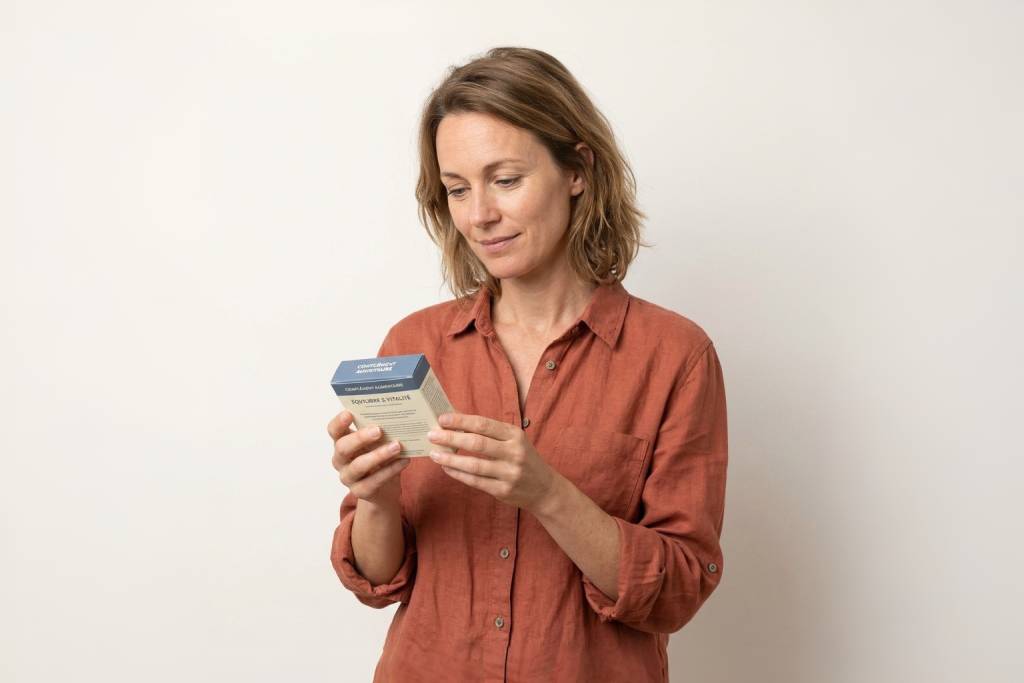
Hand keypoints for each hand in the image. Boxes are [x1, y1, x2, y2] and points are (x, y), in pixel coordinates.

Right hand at [328, 410, 409, 507]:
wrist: (384, 489)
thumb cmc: (379, 458)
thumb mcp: (378, 443)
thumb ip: (380, 431)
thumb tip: (396, 417)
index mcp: (342, 442)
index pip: (334, 431)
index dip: (339, 422)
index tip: (349, 413)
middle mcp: (340, 460)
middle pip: (343, 448)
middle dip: (360, 438)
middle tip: (378, 430)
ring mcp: (348, 477)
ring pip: (359, 466)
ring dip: (379, 455)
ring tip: (397, 446)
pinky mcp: (360, 491)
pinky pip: (374, 481)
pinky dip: (391, 470)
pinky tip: (404, 460)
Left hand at [426, 412, 559, 513]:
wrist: (545, 489)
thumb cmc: (524, 459)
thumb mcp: (514, 441)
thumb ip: (490, 432)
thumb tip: (457, 420)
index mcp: (515, 435)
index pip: (484, 425)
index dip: (461, 421)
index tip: (442, 419)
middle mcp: (514, 453)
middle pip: (477, 443)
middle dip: (451, 438)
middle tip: (432, 435)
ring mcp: (509, 473)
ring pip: (474, 465)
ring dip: (450, 459)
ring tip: (434, 454)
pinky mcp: (503, 491)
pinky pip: (475, 481)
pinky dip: (458, 474)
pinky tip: (446, 468)